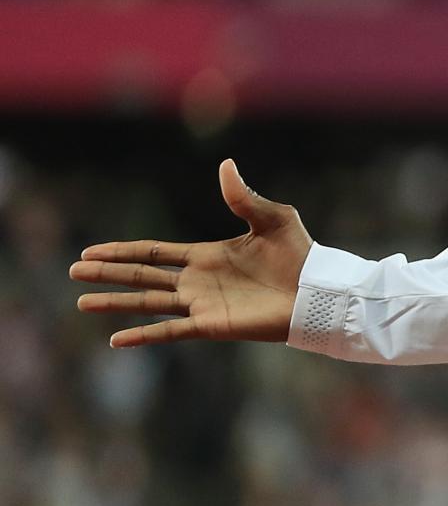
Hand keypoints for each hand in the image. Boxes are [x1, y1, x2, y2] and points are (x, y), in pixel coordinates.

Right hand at [68, 159, 311, 348]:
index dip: (122, 250)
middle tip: (73, 271)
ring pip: (148, 302)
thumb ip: (243, 197)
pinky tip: (116, 340)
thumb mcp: (272, 218)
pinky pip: (170, 331)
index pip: (153, 251)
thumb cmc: (300, 255)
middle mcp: (197, 281)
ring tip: (81, 302)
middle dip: (107, 273)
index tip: (91, 251)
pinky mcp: (212, 324)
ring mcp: (202, 304)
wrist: (318, 291)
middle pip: (141, 275)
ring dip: (115, 303)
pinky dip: (143, 335)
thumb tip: (226, 165)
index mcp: (206, 255)